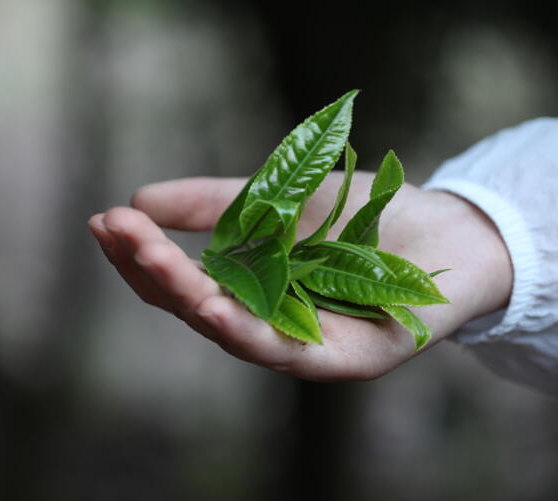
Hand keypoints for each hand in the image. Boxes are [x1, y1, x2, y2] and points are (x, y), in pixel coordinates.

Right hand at [88, 173, 511, 380]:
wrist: (452, 228)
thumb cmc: (366, 217)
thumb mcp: (277, 197)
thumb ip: (213, 203)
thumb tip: (138, 198)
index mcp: (245, 289)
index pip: (178, 280)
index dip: (139, 254)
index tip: (105, 219)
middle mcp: (265, 322)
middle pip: (191, 306)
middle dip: (149, 268)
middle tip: (115, 229)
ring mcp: (301, 345)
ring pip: (226, 329)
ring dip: (182, 293)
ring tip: (144, 256)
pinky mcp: (343, 360)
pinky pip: (285, 351)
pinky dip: (244, 330)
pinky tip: (209, 305)